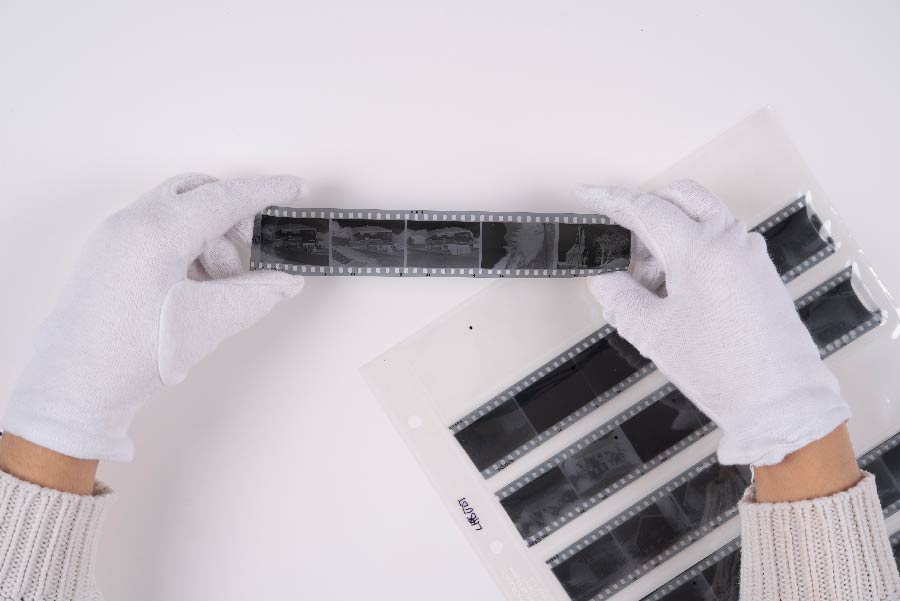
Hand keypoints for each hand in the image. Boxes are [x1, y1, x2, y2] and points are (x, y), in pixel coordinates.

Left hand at [4, 174, 304, 461]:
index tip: (294, 188)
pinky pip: (160, 232)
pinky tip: (197, 287)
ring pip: (179, 213)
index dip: (264, 192)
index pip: (222, 198)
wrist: (75, 389)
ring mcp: (115, 237)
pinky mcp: (109, 254)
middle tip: (256, 249)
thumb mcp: (208, 323)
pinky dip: (188, 249)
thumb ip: (257, 295)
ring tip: (221, 285)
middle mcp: (131, 223)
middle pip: (196, 194)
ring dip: (211, 239)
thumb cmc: (135, 355)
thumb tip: (287, 281)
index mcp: (155, 232)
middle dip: (233, 216)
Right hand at [578, 180, 848, 465]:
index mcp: (700, 248)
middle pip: (679, 199)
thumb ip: (617, 296)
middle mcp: (730, 241)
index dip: (609, 200)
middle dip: (645, 215)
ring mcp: (750, 254)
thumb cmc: (723, 369)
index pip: (645, 208)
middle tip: (623, 250)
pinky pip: (718, 243)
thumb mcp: (651, 332)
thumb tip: (602, 277)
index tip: (587, 195)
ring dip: (668, 239)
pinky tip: (678, 295)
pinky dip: (691, 253)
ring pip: (700, 220)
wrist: (780, 401)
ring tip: (651, 289)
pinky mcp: (760, 272)